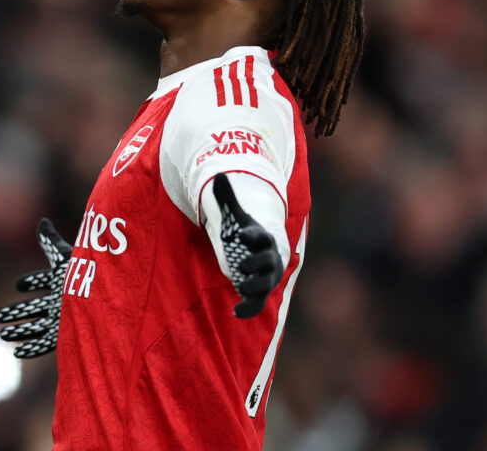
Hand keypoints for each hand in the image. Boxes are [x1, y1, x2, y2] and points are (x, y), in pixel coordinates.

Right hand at [0, 218, 71, 357]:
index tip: (19, 285)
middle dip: (17, 311)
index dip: (32, 282)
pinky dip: (31, 348)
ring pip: (37, 326)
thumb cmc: (83, 273)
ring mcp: (62, 318)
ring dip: (19, 331)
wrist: (98, 293)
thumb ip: (50, 240)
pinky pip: (45, 343)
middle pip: (35, 307)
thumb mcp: (63, 256)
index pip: (43, 281)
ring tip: (3, 334)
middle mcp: (60, 300)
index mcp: (60, 282)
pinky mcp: (65, 333)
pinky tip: (18, 352)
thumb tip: (42, 221)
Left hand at [212, 173, 283, 317]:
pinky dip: (249, 308)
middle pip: (268, 263)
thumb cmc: (246, 232)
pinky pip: (258, 303)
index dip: (253, 236)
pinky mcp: (259, 291)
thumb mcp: (235, 215)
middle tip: (242, 265)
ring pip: (265, 285)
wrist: (257, 250)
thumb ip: (227, 198)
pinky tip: (235, 312)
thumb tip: (217, 175)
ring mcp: (266, 277)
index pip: (262, 237)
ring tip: (241, 287)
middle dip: (257, 264)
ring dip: (255, 287)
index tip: (241, 234)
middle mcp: (269, 258)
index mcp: (263, 238)